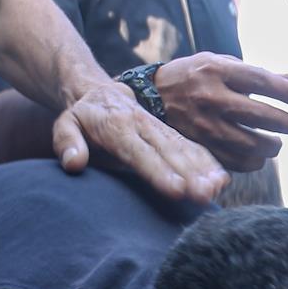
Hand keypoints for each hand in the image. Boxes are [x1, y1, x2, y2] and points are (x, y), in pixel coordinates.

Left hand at [58, 78, 227, 203]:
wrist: (100, 93)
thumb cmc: (82, 118)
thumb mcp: (65, 124)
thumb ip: (67, 142)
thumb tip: (73, 163)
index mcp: (118, 128)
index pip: (140, 153)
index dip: (159, 171)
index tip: (176, 189)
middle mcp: (144, 127)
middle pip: (169, 153)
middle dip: (190, 174)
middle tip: (205, 194)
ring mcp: (161, 130)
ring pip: (185, 149)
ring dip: (204, 170)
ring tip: (219, 188)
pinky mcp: (171, 135)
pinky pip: (192, 147)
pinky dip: (208, 162)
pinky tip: (222, 180)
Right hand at [151, 53, 287, 172]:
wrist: (152, 97)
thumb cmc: (194, 77)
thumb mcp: (219, 63)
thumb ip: (253, 73)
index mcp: (216, 70)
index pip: (259, 80)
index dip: (285, 92)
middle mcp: (210, 97)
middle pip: (258, 114)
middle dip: (286, 123)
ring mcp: (204, 124)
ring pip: (249, 143)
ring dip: (271, 146)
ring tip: (276, 144)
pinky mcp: (199, 146)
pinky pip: (234, 161)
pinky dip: (252, 161)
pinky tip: (258, 157)